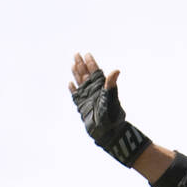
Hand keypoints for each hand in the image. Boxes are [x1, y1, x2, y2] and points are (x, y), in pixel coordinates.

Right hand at [69, 50, 150, 165]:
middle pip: (86, 74)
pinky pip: (76, 95)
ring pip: (80, 82)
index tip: (87, 54)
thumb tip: (116, 70)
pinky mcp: (81, 106)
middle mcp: (94, 91)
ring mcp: (87, 98)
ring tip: (73, 63)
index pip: (96, 72)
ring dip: (76, 73)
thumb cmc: (111, 116)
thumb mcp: (111, 98)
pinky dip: (73, 89)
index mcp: (101, 87)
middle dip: (82, 64)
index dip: (91, 63)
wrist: (107, 132)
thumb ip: (111, 84)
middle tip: (77, 54)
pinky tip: (70, 83)